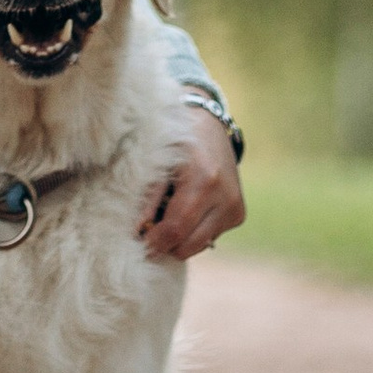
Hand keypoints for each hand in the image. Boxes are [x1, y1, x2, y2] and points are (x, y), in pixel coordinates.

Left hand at [139, 111, 245, 263]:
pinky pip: (207, 238)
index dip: (152, 243)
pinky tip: (184, 210)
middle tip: (145, 230)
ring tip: (164, 214)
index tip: (134, 242)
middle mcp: (226, 197)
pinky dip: (191, 232)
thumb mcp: (156, 161)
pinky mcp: (238, 214)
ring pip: (197, 246)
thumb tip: (136, 232)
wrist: (207, 126)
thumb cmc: (174, 140)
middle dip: (163, 244)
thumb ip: (147, 197)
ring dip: (177, 240)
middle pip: (187, 245)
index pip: (175, 229)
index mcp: (204, 179)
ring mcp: (235, 208)